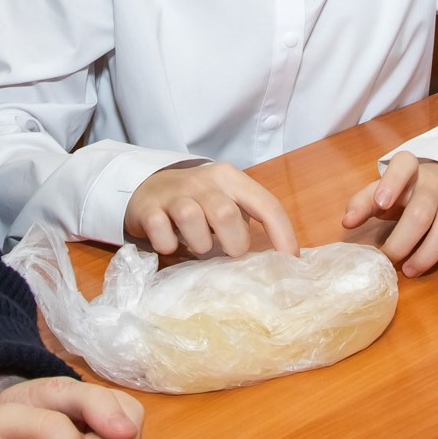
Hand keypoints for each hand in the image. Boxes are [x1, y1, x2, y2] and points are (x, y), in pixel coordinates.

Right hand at [126, 160, 298, 256]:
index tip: (289, 260)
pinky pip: (161, 232)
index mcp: (230, 179)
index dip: (282, 234)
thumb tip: (273, 258)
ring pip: (192, 219)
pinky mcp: (148, 208)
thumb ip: (244, 220)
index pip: (265, 204)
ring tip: (197, 246)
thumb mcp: (225, 201)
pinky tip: (170, 243)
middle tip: (227, 251)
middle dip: (232, 243)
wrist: (148, 186)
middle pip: (226, 214)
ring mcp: (174, 193)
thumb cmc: (197, 202)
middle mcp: (203, 181)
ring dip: (199, 244)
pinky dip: (168, 245)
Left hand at [340, 151, 437, 283]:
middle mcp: (437, 180)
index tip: (380, 204)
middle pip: (421, 212)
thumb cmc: (409, 191)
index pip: (403, 166)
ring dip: (427, 255)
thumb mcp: (385, 190)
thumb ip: (364, 202)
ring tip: (411, 272)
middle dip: (403, 241)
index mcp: (410, 169)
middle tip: (389, 260)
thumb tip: (347, 222)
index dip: (391, 184)